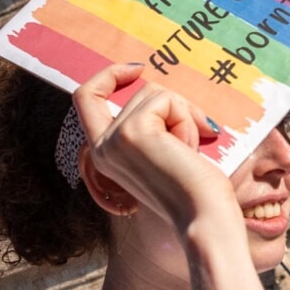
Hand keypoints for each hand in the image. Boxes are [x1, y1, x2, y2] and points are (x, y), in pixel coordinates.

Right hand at [73, 63, 225, 232]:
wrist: (204, 219)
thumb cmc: (194, 191)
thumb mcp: (162, 151)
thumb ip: (151, 125)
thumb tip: (155, 83)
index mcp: (103, 155)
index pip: (85, 98)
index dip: (108, 76)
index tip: (138, 69)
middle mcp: (102, 147)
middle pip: (138, 92)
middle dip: (175, 104)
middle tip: (199, 130)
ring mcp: (114, 139)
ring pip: (155, 94)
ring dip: (184, 115)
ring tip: (189, 152)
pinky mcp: (132, 133)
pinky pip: (165, 100)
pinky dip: (186, 118)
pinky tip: (191, 149)